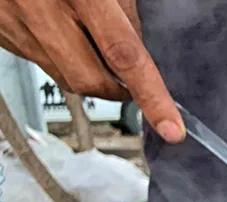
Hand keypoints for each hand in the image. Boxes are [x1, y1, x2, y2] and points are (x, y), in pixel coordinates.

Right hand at [0, 0, 182, 141]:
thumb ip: (124, 7)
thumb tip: (141, 46)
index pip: (124, 54)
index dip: (152, 96)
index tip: (171, 127)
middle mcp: (43, 9)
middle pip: (92, 80)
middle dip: (118, 90)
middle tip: (132, 81)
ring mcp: (16, 24)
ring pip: (65, 77)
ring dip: (90, 73)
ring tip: (91, 43)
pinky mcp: (3, 33)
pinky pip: (41, 62)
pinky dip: (62, 59)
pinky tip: (63, 34)